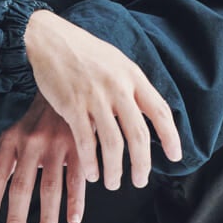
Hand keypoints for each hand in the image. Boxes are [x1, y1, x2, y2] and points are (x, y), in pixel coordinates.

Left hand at [0, 91, 86, 222]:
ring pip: (50, 187)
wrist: (68, 77)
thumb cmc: (38, 107)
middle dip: (17, 217)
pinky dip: (76, 201)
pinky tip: (73, 219)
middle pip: (22, 186)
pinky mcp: (80, 145)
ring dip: (49, 217)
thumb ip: (5, 155)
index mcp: (13, 137)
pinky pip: (77, 178)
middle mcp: (32, 143)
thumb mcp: (16, 125)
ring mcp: (57, 144)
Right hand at [22, 9, 182, 188]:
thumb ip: (130, 84)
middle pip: (139, 134)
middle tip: (141, 181)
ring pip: (113, 143)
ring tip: (113, 183)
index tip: (175, 157)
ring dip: (115, 169)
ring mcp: (95, 97)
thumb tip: (145, 109)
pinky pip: (86, 142)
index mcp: (132, 75)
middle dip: (142, 163)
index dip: (171, 137)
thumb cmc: (81, 50)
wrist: (47, 38)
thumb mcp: (115, 60)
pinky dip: (90, 162)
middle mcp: (118, 87)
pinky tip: (91, 173)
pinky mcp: (72, 105)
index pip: (159, 111)